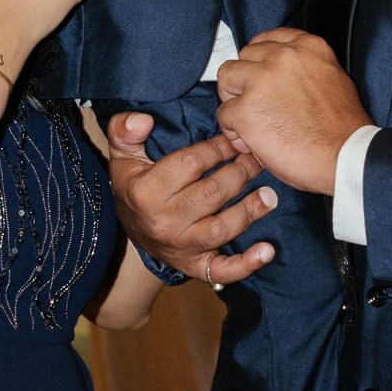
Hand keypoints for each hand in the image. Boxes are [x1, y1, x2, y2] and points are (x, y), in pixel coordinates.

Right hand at [106, 110, 278, 285]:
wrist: (130, 229)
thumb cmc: (133, 184)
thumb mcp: (122, 154)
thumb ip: (123, 129)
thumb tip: (143, 120)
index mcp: (145, 191)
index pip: (192, 163)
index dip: (219, 148)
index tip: (234, 138)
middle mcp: (163, 222)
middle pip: (213, 193)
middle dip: (241, 172)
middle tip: (257, 159)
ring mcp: (179, 247)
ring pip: (222, 228)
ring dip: (251, 209)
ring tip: (269, 193)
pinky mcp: (193, 266)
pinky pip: (221, 270)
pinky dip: (247, 264)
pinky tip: (267, 251)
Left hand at [216, 29, 371, 193]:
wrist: (347, 157)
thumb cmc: (343, 129)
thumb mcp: (333, 80)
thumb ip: (304, 70)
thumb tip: (280, 81)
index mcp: (308, 47)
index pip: (268, 38)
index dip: (259, 60)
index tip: (259, 74)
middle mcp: (284, 57)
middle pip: (244, 56)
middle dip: (245, 80)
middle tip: (253, 103)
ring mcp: (262, 81)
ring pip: (227, 77)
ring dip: (233, 99)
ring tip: (247, 120)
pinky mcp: (247, 109)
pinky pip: (224, 113)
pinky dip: (232, 129)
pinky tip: (249, 140)